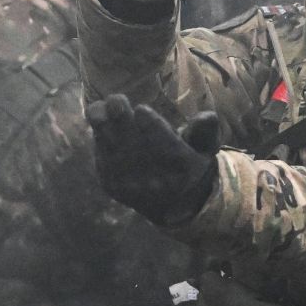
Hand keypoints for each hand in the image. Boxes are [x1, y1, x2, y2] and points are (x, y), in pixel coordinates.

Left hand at [85, 94, 221, 224]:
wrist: (172, 205)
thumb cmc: (188, 165)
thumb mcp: (205, 149)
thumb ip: (205, 131)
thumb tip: (207, 115)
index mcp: (181, 167)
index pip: (165, 145)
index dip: (150, 126)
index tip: (141, 109)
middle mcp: (155, 180)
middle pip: (133, 146)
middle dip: (121, 121)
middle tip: (117, 100)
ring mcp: (130, 184)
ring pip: (112, 151)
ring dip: (103, 126)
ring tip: (100, 107)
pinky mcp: (112, 186)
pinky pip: (101, 159)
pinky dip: (98, 139)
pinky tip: (99, 121)